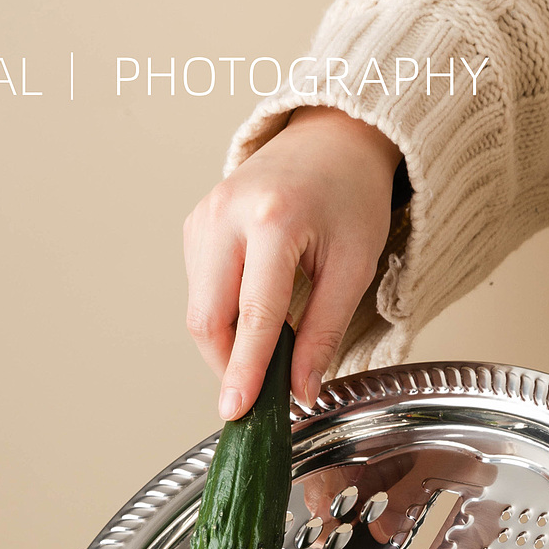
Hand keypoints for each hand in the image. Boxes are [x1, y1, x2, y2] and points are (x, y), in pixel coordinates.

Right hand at [183, 104, 402, 420]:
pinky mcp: (194, 224)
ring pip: (198, 309)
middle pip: (207, 317)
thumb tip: (302, 392)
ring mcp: (203, 217)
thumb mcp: (354, 266)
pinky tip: (254, 308)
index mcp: (274, 220)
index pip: (254, 314)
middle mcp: (227, 214)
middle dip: (228, 364)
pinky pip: (198, 289)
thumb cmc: (350, 195)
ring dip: (227, 341)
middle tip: (259, 392)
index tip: (236, 410)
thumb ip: (324, 332)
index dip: (244, 369)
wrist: (331, 138)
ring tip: (268, 343)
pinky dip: (222, 314)